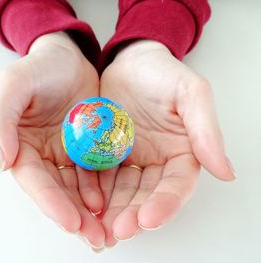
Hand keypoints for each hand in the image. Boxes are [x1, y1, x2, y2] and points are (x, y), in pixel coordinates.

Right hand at [0, 32, 104, 247]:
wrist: (68, 56)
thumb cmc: (40, 67)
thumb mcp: (14, 84)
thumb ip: (0, 120)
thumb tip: (0, 161)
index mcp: (23, 145)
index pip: (36, 181)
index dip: (51, 203)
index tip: (70, 222)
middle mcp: (45, 155)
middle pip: (59, 192)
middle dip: (75, 217)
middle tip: (96, 239)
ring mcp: (68, 153)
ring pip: (79, 189)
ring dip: (92, 212)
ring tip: (110, 231)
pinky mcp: (89, 148)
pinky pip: (97, 173)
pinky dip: (105, 190)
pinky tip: (116, 202)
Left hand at [99, 40, 234, 245]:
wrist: (129, 62)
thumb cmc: (162, 73)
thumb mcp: (190, 93)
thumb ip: (205, 131)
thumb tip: (227, 172)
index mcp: (180, 152)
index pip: (176, 185)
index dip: (165, 204)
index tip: (149, 219)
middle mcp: (155, 162)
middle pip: (146, 195)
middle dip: (133, 214)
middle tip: (118, 231)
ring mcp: (129, 160)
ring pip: (121, 192)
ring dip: (111, 211)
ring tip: (98, 228)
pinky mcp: (105, 154)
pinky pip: (99, 177)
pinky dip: (93, 193)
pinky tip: (84, 205)